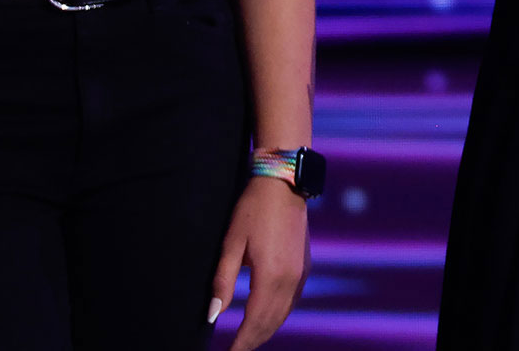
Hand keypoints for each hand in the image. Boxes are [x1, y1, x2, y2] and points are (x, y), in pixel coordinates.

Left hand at [209, 176, 308, 349]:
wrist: (284, 183)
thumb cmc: (253, 210)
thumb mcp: (232, 244)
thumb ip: (223, 281)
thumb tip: (213, 316)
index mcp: (272, 276)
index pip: (254, 322)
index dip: (241, 343)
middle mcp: (291, 280)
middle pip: (271, 323)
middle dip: (253, 341)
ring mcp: (301, 273)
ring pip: (283, 314)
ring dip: (266, 330)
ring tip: (247, 340)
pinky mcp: (305, 266)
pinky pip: (292, 301)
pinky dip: (278, 316)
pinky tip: (266, 318)